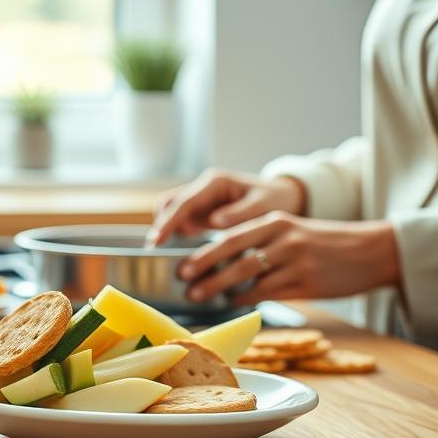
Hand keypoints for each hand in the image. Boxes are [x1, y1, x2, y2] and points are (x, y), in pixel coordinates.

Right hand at [147, 169, 306, 245]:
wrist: (283, 198)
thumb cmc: (275, 201)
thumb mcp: (264, 206)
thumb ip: (241, 213)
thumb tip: (215, 221)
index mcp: (216, 182)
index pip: (184, 201)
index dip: (168, 221)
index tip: (157, 240)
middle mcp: (203, 187)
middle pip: (170, 203)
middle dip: (160, 224)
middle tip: (154, 251)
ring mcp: (201, 199)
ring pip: (171, 211)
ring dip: (166, 229)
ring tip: (164, 255)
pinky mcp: (202, 211)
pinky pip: (182, 221)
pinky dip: (176, 234)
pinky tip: (179, 252)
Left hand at [178, 212, 400, 304]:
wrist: (371, 251)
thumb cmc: (328, 244)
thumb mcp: (294, 232)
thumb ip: (263, 242)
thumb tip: (225, 263)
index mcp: (276, 221)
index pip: (230, 235)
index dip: (203, 251)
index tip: (182, 263)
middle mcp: (282, 238)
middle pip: (232, 254)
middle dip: (203, 269)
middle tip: (184, 281)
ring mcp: (294, 261)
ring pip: (247, 277)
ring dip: (219, 288)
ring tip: (200, 296)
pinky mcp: (305, 283)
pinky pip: (267, 293)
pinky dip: (246, 299)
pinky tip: (234, 303)